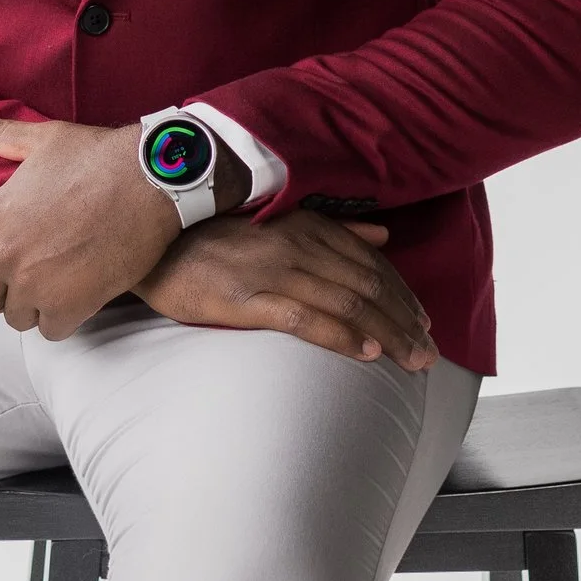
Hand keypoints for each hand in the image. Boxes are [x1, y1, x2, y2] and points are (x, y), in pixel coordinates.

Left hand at [0, 109, 185, 336]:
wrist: (149, 179)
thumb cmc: (98, 156)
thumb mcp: (43, 139)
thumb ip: (0, 136)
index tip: (10, 263)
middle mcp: (2, 256)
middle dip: (4, 295)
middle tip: (35, 281)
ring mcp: (32, 285)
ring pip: (18, 319)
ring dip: (38, 307)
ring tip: (64, 284)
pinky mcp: (67, 306)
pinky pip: (52, 331)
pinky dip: (68, 318)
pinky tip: (84, 296)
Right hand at [134, 212, 436, 367]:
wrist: (151, 243)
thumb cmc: (211, 236)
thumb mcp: (277, 220)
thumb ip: (333, 226)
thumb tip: (382, 230)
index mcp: (307, 227)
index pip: (371, 263)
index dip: (403, 294)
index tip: (424, 322)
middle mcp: (298, 246)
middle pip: (368, 286)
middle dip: (405, 320)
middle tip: (430, 352)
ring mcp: (273, 272)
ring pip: (347, 304)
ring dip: (388, 333)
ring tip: (412, 359)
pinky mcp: (247, 299)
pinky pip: (306, 319)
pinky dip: (342, 336)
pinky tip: (366, 353)